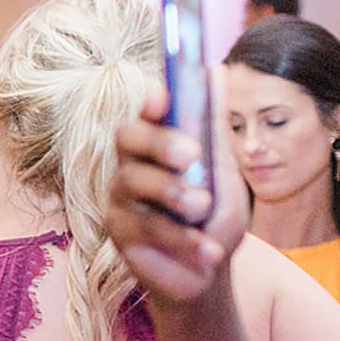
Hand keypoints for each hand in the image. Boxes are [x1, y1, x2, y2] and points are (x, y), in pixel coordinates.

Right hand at [105, 73, 246, 305]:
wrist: (207, 271)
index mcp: (155, 146)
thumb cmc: (212, 216)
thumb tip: (216, 70)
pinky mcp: (118, 233)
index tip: (165, 97)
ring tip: (204, 208)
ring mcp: (119, 199)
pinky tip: (210, 251)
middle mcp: (130, 165)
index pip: (145, 113)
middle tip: (191, 155)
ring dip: (173, 193)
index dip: (150, 102)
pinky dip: (182, 238)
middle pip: (128, 138)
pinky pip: (144, 227)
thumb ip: (213, 127)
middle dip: (159, 142)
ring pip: (134, 182)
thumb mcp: (221, 171)